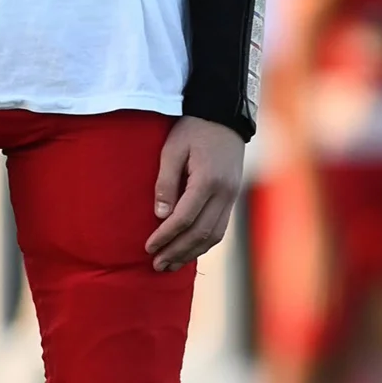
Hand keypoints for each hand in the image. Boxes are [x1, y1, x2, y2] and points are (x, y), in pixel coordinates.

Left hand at [146, 117, 245, 270]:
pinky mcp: (233, 197)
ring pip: (214, 235)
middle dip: (177, 251)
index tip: (148, 247)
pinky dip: (204, 243)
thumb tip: (160, 216)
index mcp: (207, 180)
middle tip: (157, 265)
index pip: (184, 218)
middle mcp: (224, 193)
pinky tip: (189, 250)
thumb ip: (165, 182)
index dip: (165, 236)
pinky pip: (221, 228)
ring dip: (191, 253)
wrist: (225, 117)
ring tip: (170, 265)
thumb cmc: (193, 130)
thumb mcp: (171, 149)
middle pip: (201, 233)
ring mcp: (232, 197)